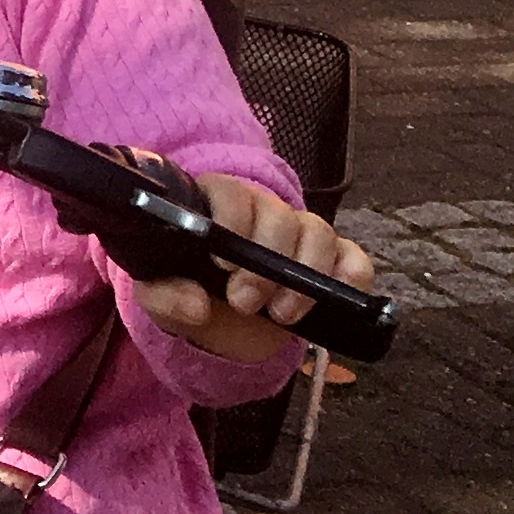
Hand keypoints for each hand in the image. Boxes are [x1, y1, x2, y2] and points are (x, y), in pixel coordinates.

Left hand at [125, 170, 374, 365]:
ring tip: (280, 314)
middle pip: (280, 216)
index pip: (231, 192)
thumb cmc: (188, 290)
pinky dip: (351, 277)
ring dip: (304, 278)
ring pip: (319, 233)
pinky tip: (332, 302)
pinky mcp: (332, 261)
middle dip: (265, 265)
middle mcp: (262, 210)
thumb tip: (196, 308)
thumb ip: (166, 297)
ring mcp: (301, 233)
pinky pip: (354, 258)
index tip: (222, 265)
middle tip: (244, 302)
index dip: (232, 222)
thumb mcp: (160, 295)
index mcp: (215, 203)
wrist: (220, 321)